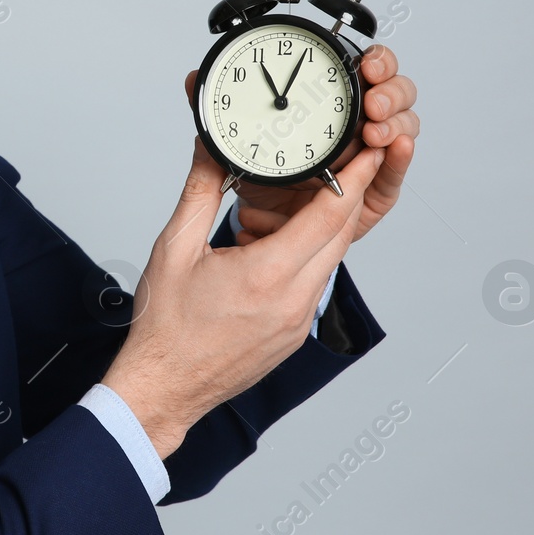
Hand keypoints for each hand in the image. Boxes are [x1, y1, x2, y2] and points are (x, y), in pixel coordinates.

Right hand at [102, 135, 385, 457]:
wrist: (165, 385)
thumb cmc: (165, 326)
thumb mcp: (175, 247)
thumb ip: (200, 191)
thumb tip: (210, 149)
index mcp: (266, 274)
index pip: (330, 215)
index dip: (355, 177)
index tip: (368, 151)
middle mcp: (293, 300)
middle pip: (340, 234)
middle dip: (345, 194)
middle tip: (338, 164)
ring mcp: (298, 321)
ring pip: (329, 258)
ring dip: (316, 227)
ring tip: (273, 214)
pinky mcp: (295, 334)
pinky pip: (314, 283)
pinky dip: (302, 256)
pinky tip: (266, 248)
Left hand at [185, 43, 417, 245]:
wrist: (263, 226)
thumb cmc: (260, 176)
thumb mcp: (240, 138)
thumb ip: (222, 107)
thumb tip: (193, 79)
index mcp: (331, 102)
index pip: (368, 69)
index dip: (375, 62)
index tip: (367, 63)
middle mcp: (357, 123)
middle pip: (395, 94)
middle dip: (391, 90)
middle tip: (373, 99)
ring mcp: (371, 156)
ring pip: (403, 127)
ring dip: (395, 123)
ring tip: (377, 128)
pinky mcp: (377, 192)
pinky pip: (395, 174)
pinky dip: (400, 158)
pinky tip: (397, 147)